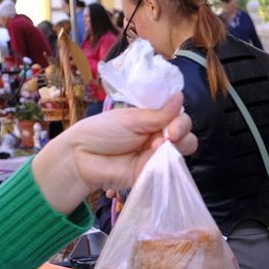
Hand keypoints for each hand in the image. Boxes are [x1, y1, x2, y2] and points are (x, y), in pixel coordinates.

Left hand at [31, 93, 194, 213]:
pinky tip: (156, 160)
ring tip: (158, 147)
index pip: (177, 116)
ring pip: (183, 151)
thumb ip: (158, 114)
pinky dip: (168, 164)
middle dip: (182, 132)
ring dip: (176, 147)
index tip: (172, 125)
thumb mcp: (131, 119)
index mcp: (152, 119)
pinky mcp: (151, 173)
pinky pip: (169, 170)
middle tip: (169, 136)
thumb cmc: (102, 132)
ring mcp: (155, 155)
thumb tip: (180, 95)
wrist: (82, 157)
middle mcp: (157, 135)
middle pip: (185, 133)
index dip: (180, 120)